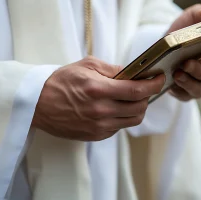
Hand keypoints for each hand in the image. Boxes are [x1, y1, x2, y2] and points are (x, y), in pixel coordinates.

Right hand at [33, 56, 164, 140]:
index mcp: (98, 90)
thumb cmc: (62, 81)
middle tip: (146, 87)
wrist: (39, 103)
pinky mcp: (96, 135)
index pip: (136, 91)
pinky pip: (120, 127)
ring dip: (139, 108)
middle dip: (147, 96)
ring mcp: (98, 126)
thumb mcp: (87, 65)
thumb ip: (113, 69)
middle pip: (139, 108)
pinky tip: (118, 107)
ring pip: (133, 120)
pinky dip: (125, 116)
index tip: (160, 79)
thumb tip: (133, 73)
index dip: (153, 85)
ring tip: (134, 98)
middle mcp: (101, 111)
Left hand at [166, 4, 200, 100]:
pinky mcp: (186, 92)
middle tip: (186, 62)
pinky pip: (186, 95)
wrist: (165, 45)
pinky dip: (180, 90)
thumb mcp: (190, 18)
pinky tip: (172, 82)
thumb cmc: (183, 31)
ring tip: (177, 73)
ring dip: (190, 81)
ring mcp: (200, 82)